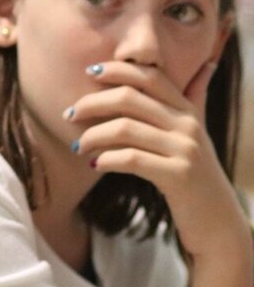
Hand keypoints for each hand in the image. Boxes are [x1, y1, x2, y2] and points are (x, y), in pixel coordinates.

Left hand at [69, 61, 249, 258]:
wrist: (217, 222)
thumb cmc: (197, 175)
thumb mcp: (199, 133)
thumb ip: (196, 98)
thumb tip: (207, 64)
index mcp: (188, 110)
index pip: (149, 76)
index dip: (117, 69)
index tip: (88, 72)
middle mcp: (187, 125)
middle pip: (129, 98)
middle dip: (92, 103)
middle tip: (69, 115)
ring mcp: (185, 150)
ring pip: (124, 129)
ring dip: (93, 135)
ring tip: (78, 145)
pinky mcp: (178, 176)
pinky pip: (131, 159)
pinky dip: (107, 159)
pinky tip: (94, 164)